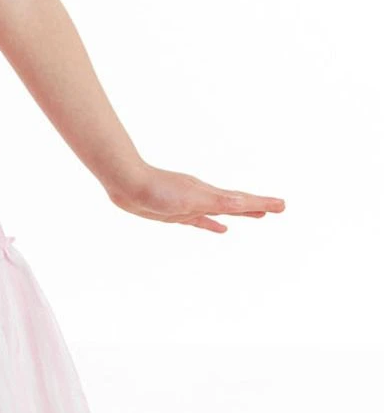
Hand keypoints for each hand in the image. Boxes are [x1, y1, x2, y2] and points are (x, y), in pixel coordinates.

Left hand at [107, 166, 285, 233]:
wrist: (128, 184)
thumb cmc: (159, 190)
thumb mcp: (193, 198)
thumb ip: (219, 201)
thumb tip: (246, 202)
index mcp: (211, 194)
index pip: (243, 200)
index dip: (263, 204)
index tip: (283, 206)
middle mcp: (205, 197)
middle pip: (237, 203)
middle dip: (257, 207)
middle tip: (277, 209)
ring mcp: (191, 204)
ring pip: (222, 210)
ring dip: (240, 213)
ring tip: (257, 216)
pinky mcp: (177, 213)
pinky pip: (202, 220)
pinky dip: (214, 224)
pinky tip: (221, 229)